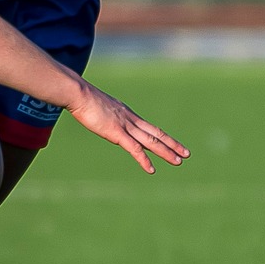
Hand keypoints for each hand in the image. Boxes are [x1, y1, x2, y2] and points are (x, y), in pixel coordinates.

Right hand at [67, 79, 188, 174]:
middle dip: (172, 144)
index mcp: (126, 114)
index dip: (162, 136)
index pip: (148, 127)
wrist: (78, 93)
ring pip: (151, 141)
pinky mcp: (117, 133)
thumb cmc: (82, 98)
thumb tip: (98, 114)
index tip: (172, 143)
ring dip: (166, 152)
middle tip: (186, 154)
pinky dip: (144, 160)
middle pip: (156, 133)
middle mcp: (130, 120)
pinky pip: (134, 149)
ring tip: (179, 161)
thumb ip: (102, 113)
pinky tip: (152, 170)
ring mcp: (125, 126)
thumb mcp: (96, 106)